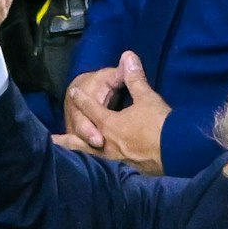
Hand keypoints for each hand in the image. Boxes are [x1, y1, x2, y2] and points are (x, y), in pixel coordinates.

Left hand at [54, 51, 169, 174]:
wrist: (176, 152)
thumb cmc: (160, 124)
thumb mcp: (148, 98)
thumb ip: (135, 78)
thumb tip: (128, 56)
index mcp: (110, 124)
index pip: (92, 108)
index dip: (82, 99)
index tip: (72, 93)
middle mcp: (106, 143)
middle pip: (81, 139)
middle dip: (67, 138)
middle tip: (51, 139)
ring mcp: (114, 160)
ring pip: (90, 157)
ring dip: (78, 155)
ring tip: (65, 160)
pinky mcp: (124, 172)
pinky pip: (104, 171)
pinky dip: (96, 170)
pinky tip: (94, 173)